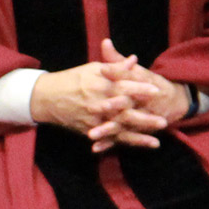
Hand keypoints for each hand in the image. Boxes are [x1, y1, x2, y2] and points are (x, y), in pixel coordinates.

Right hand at [31, 39, 190, 151]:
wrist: (45, 97)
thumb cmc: (71, 79)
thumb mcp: (92, 69)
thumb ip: (115, 67)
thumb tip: (134, 60)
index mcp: (100, 85)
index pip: (124, 86)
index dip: (140, 88)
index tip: (157, 91)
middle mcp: (98, 104)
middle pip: (125, 112)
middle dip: (144, 118)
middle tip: (163, 121)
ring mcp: (93, 120)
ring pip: (119, 130)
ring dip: (138, 137)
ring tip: (156, 142)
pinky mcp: (87, 130)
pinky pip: (107, 139)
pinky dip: (122, 145)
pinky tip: (135, 148)